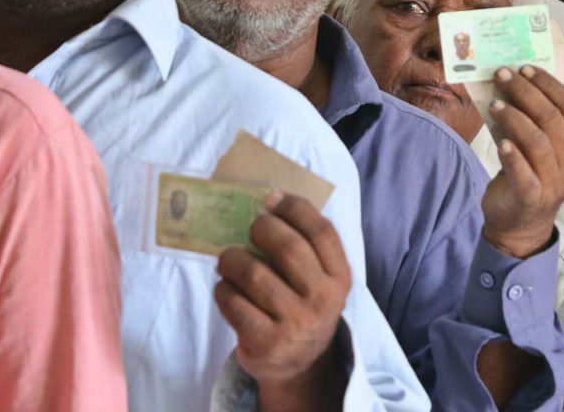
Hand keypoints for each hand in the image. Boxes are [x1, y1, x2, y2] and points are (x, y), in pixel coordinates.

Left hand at [214, 194, 349, 401]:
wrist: (298, 364)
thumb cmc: (303, 306)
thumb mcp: (318, 279)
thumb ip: (304, 246)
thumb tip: (269, 200)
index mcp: (340, 278)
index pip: (321, 232)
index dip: (294, 208)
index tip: (272, 198)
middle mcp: (322, 300)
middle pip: (288, 248)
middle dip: (262, 229)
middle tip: (250, 229)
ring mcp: (294, 323)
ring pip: (253, 273)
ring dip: (232, 259)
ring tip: (229, 260)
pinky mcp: (265, 342)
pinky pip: (233, 302)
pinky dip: (223, 289)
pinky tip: (227, 289)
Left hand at [482, 65, 563, 257]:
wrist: (521, 221)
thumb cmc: (535, 172)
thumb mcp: (548, 146)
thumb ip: (541, 119)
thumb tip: (516, 79)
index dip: (549, 84)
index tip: (525, 68)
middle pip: (552, 118)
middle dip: (525, 91)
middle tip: (503, 75)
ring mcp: (557, 182)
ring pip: (536, 139)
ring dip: (513, 116)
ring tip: (495, 104)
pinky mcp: (533, 197)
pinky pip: (522, 170)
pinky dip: (511, 153)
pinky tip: (500, 141)